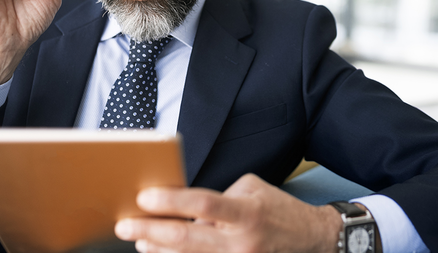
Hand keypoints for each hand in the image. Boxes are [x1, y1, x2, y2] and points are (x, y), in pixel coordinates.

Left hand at [115, 174, 341, 252]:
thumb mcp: (253, 190)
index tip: (144, 198)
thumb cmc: (279, 210)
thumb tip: (186, 210)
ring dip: (159, 251)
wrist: (312, 240)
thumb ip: (220, 198)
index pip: (203, 205)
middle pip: (187, 240)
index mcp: (247, 213)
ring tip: (140, 240)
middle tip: (125, 226)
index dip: (171, 202)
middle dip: (151, 232)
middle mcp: (241, 242)